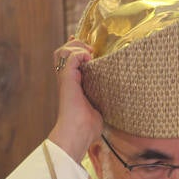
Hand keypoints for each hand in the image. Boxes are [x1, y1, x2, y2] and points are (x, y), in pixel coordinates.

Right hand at [47, 37, 101, 162]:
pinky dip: (80, 54)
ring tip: (89, 55)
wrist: (78, 133)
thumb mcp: (99, 108)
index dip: (76, 49)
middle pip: (62, 52)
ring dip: (77, 48)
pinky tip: (90, 61)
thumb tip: (116, 100)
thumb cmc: (87, 127)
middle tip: (90, 51)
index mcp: (72, 84)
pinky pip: (71, 57)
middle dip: (76, 45)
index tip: (89, 47)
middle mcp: (67, 80)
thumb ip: (103, 99)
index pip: (69, 60)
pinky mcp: (67, 79)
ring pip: (63, 52)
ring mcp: (66, 79)